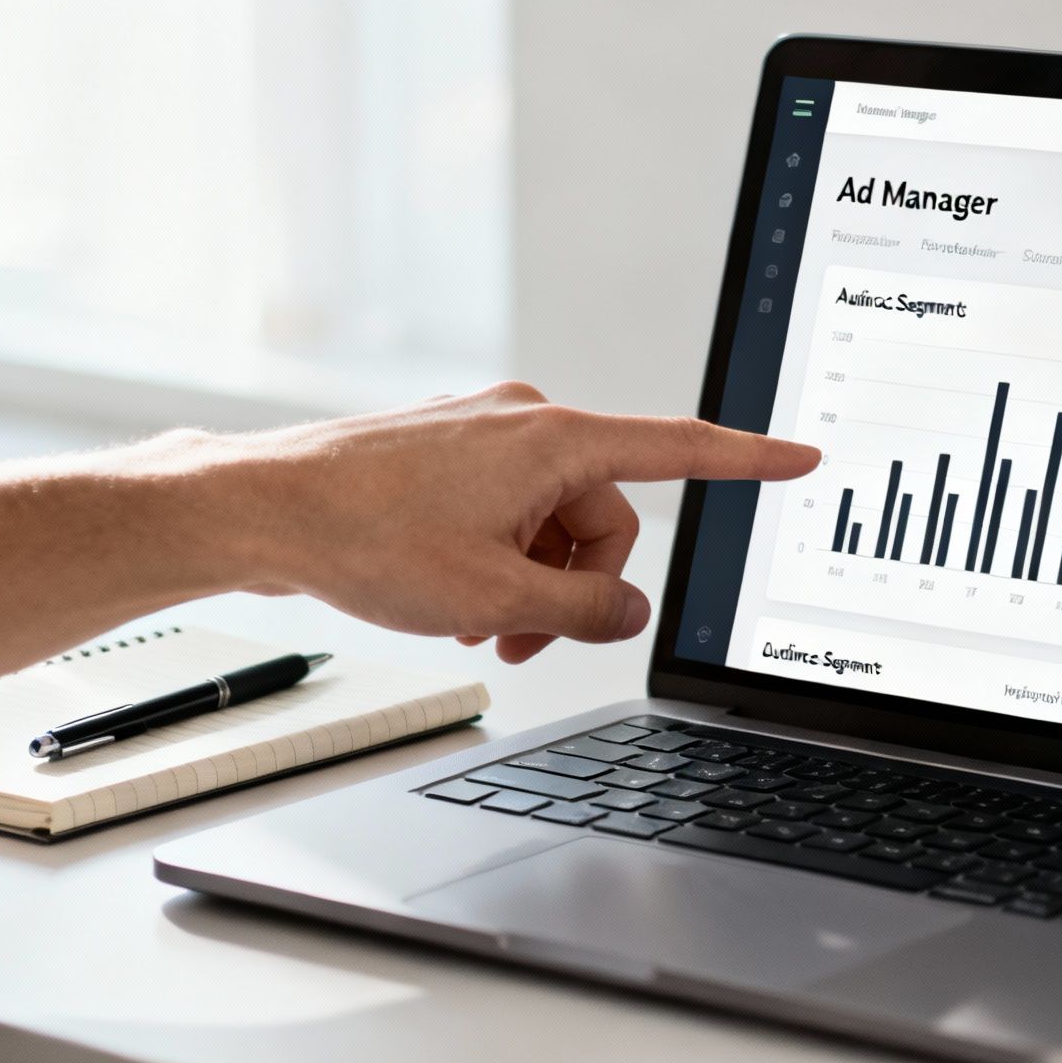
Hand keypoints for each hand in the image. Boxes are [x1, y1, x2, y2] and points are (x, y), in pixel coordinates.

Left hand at [220, 382, 817, 661]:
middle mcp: (527, 422)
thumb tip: (628, 615)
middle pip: (606, 518)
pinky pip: (510, 513)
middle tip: (521, 640)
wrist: (260, 510)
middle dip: (576, 588)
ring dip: (531, 583)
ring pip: (554, 523)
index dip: (749, 461)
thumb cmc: (364, 538)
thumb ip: (583, 614)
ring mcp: (486, 435)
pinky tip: (455, 598)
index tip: (801, 458)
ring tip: (476, 626)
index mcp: (554, 440)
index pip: (680, 449)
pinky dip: (498, 561)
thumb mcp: (494, 600)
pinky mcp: (451, 454)